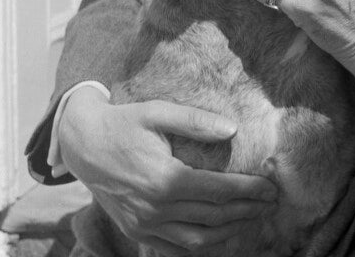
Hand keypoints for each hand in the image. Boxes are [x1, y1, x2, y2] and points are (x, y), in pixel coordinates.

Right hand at [58, 86, 277, 255]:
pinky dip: (200, 246)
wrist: (83, 144)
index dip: (249, 190)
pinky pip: (173, 248)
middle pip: (213, 217)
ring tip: (253, 218)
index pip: (218, 191)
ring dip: (230, 231)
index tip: (271, 188)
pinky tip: (220, 236)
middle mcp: (155, 208)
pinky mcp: (135, 230)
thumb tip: (232, 129)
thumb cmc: (124, 123)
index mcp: (164, 179)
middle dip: (247, 210)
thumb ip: (196, 121)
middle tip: (272, 203)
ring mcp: (144, 224)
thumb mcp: (158, 112)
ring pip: (197, 240)